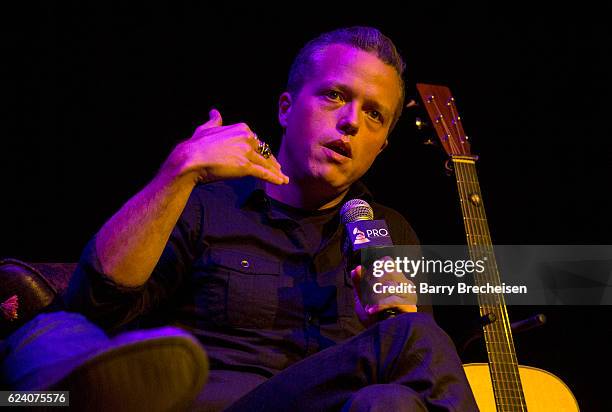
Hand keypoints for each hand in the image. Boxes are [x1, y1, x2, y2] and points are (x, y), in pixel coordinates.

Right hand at [163, 109, 288, 184]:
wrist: (190, 158)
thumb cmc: (197, 145)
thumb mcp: (207, 127)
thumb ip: (215, 121)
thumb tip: (214, 112)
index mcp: (241, 128)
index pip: (257, 142)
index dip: (262, 151)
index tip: (267, 157)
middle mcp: (247, 138)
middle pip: (264, 152)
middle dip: (272, 162)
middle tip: (278, 169)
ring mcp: (247, 152)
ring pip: (266, 164)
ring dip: (276, 172)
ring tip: (283, 178)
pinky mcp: (245, 166)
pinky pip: (263, 173)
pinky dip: (274, 178)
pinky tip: (281, 182)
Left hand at [350, 257, 416, 326]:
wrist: (385, 338)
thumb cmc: (375, 318)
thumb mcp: (363, 300)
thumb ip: (358, 284)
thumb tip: (355, 268)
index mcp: (395, 279)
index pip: (386, 262)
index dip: (375, 268)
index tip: (367, 281)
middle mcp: (405, 283)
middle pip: (387, 272)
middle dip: (373, 284)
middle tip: (367, 297)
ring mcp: (409, 294)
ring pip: (389, 285)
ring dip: (375, 297)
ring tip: (369, 307)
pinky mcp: (409, 305)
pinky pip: (392, 300)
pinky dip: (379, 306)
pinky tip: (371, 310)